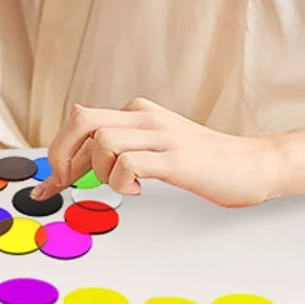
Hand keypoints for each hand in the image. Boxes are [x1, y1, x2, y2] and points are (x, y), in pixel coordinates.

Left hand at [31, 98, 277, 207]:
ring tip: (123, 185)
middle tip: (67, 183)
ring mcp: (161, 136)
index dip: (58, 153)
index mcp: (136, 114)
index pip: (80, 121)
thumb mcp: (152, 145)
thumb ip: (118, 143)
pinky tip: (140, 189)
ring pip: (103, 143)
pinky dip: (124, 182)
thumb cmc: (201, 161)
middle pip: (81, 121)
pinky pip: (130, 164)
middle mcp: (144, 118)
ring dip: (101, 172)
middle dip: (63, 155)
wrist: (253, 164)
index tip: (51, 183)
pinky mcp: (176, 159)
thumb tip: (75, 151)